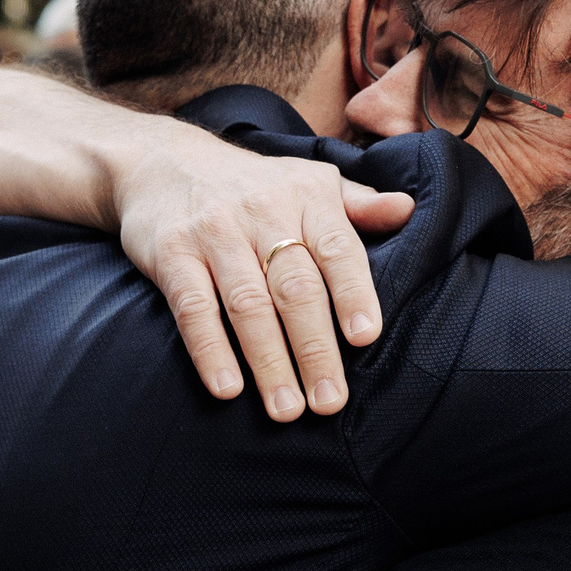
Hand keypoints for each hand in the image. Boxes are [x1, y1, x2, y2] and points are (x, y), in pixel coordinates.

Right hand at [114, 138, 413, 423]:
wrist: (162, 161)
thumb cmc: (255, 186)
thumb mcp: (309, 182)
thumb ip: (358, 204)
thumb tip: (408, 211)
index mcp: (307, 196)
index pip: (336, 248)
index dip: (352, 293)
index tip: (365, 337)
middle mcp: (262, 210)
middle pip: (295, 287)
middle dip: (315, 348)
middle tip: (330, 401)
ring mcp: (214, 232)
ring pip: (248, 304)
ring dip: (269, 362)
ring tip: (287, 409)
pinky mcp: (170, 253)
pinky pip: (193, 308)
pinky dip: (210, 350)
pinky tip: (227, 388)